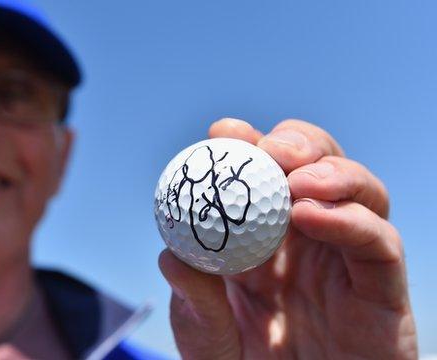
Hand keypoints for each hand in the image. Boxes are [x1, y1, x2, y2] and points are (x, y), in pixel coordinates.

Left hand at [159, 119, 416, 358]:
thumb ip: (193, 300)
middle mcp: (309, 236)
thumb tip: (171, 255)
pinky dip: (351, 220)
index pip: (261, 173)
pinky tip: (312, 216)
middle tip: (269, 149)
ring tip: (298, 181)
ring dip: (332, 172)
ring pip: (362, 190)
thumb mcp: (206, 336)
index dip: (246, 144)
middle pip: (318, 163)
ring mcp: (348, 257)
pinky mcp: (383, 287)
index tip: (223, 133)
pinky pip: (379, 243)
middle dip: (297, 143)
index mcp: (263, 235)